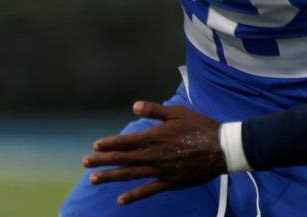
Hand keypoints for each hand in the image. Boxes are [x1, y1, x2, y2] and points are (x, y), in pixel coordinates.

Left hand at [83, 102, 225, 205]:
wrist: (222, 149)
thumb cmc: (201, 127)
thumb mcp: (178, 113)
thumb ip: (155, 110)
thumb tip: (134, 106)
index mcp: (155, 137)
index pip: (125, 142)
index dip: (109, 144)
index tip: (95, 145)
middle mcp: (154, 155)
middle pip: (122, 159)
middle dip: (102, 160)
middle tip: (84, 162)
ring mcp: (161, 171)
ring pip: (130, 175)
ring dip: (110, 176)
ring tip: (93, 179)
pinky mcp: (170, 182)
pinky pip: (148, 191)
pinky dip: (134, 196)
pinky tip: (121, 201)